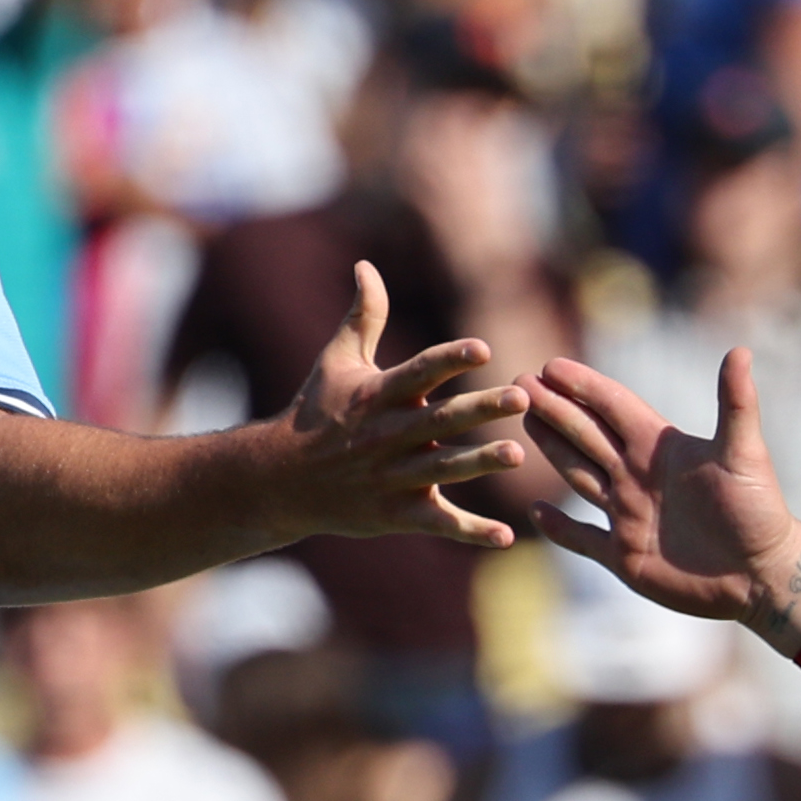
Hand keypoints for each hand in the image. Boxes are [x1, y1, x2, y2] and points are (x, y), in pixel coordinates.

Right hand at [275, 264, 530, 548]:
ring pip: (441, 470)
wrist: (280, 480)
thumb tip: (366, 264)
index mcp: (377, 395)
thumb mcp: (336, 361)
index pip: (417, 373)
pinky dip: (470, 531)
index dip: (448, 360)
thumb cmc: (316, 413)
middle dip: (479, 409)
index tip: (482, 348)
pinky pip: (437, 523)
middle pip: (438, 420)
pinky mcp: (396, 514)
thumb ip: (363, 315)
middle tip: (520, 397)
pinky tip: (507, 536)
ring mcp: (391, 478)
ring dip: (478, 463)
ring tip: (518, 455)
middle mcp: (386, 435)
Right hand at [524, 352, 800, 650]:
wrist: (762, 574)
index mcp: (661, 447)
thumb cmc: (759, 510)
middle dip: (554, 410)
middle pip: (587, 435)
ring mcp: (628, 515)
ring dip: (551, 450)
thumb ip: (736, 404)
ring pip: (579, 474)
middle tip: (518, 385)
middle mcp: (639, 476)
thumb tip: (741, 350)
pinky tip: (536, 510)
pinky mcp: (625, 556)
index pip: (613, 407)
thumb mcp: (745, 453)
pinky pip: (582, 538)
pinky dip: (560, 527)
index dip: (583, 386)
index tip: (550, 366)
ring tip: (523, 422)